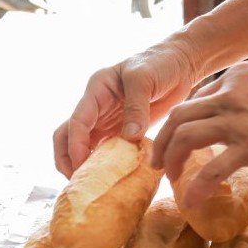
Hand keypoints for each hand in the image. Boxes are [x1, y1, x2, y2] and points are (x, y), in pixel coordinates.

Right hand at [53, 40, 203, 177]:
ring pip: (83, 146)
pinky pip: (106, 150)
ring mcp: (107, 119)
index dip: (75, 145)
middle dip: (67, 159)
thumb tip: (129, 137)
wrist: (180, 64)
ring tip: (92, 185)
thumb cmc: (160, 63)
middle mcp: (96, 106)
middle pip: (67, 136)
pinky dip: (105, 163)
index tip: (82, 165)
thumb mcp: (145, 78)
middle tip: (79, 182)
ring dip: (84, 164)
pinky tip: (111, 177)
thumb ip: (136, 106)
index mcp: (96, 90)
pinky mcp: (121, 130)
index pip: (77, 121)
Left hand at [151, 61, 247, 206]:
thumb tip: (236, 111)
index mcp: (234, 78)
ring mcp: (238, 121)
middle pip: (178, 116)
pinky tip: (191, 201)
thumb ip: (247, 92)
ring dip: (171, 159)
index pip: (196, 99)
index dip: (182, 122)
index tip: (178, 139)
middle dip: (162, 140)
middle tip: (158, 161)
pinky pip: (212, 169)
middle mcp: (229, 95)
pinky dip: (197, 187)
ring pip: (185, 137)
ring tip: (170, 178)